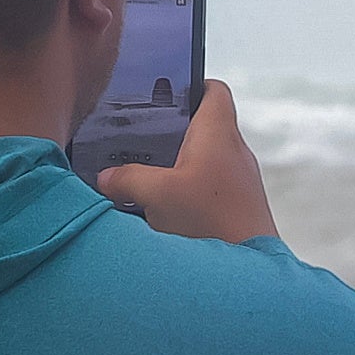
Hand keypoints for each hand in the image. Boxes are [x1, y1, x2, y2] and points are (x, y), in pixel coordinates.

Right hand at [96, 83, 276, 243]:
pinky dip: (186, 190)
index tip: (166, 91)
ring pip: (204, 159)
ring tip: (143, 174)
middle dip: (171, 129)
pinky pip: (209, 187)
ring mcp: (240, 181)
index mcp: (219, 133)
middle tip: (139, 136)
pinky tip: (162, 208)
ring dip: (176, 164)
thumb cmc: (211, 221)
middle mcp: (235, 151)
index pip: (215, 90)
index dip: (193, 84)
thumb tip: (105, 178)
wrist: (250, 271)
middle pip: (204, 126)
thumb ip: (126, 179)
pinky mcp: (238, 207)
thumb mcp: (156, 195)